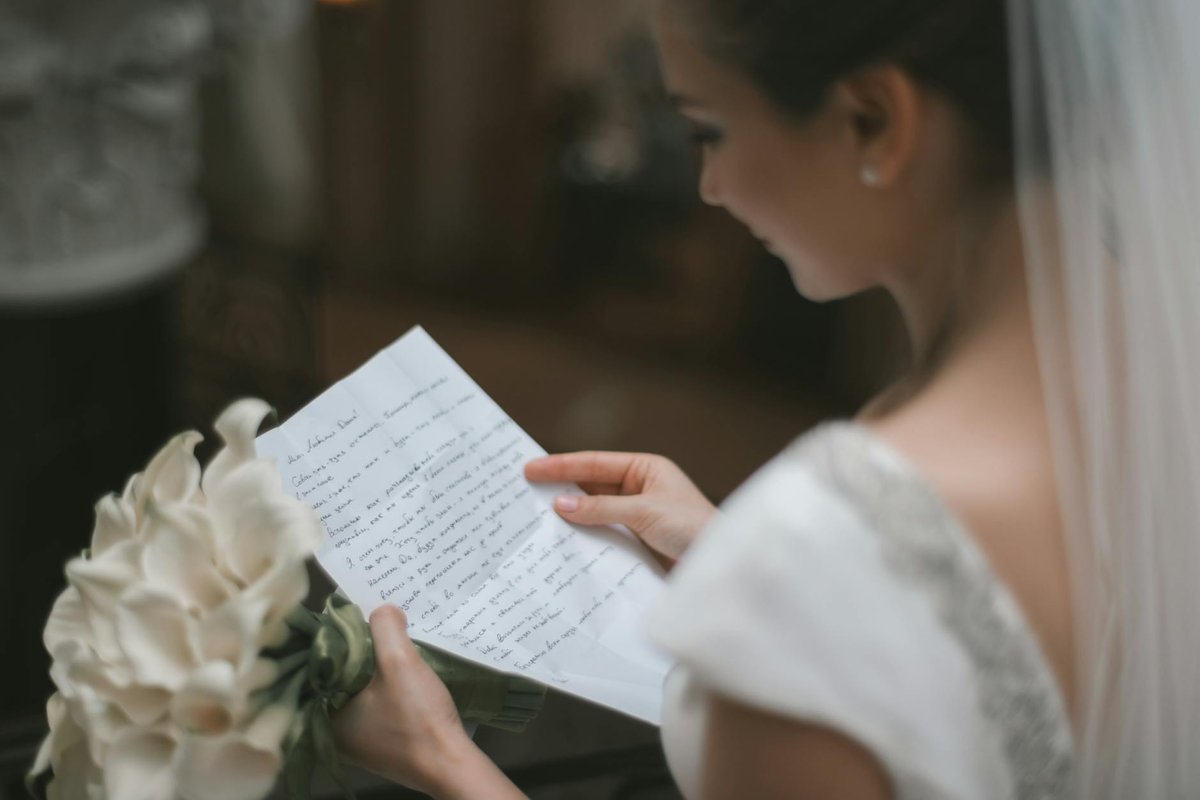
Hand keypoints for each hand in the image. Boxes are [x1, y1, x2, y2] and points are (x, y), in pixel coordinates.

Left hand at [331, 606, 520, 797]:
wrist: (450, 763)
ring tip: (386, 642)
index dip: (334, 637)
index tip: (350, 617)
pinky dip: (383, 687)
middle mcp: (334, 731)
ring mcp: (359, 740)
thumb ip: (386, 628)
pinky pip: (374, 705)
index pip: (318, 665)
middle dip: (355, 651)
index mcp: (324, 714)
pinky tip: (399, 674)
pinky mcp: (381, 743)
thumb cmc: (418, 719)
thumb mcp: (400, 662)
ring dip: (371, 669)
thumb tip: (382, 609)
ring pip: (357, 691)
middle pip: (338, 677)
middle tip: (370, 624)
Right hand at [524, 451, 716, 566]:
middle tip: (524, 488)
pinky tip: (563, 538)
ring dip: (570, 513)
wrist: (720, 566)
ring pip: (595, 510)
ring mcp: (638, 515)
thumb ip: (601, 508)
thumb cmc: (693, 528)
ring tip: (536, 514)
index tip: (530, 467)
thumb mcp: (644, 512)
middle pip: (592, 484)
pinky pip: (604, 532)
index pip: (596, 463)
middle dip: (561, 486)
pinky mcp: (638, 540)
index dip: (562, 465)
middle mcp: (641, 488)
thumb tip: (561, 504)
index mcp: (646, 469)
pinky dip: (584, 534)